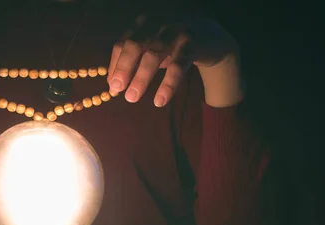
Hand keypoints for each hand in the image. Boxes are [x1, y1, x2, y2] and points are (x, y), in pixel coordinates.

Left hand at [108, 14, 239, 106]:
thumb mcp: (153, 50)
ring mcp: (175, 31)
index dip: (115, 64)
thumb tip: (112, 83)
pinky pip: (177, 66)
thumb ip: (134, 62)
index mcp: (143, 25)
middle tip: (117, 89)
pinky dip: (167, 84)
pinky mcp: (192, 43)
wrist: (213, 38)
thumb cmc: (175, 46)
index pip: (123, 43)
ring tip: (132, 98)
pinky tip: (159, 100)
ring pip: (154, 54)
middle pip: (134, 44)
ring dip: (141, 78)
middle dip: (124, 68)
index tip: (112, 85)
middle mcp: (157, 24)